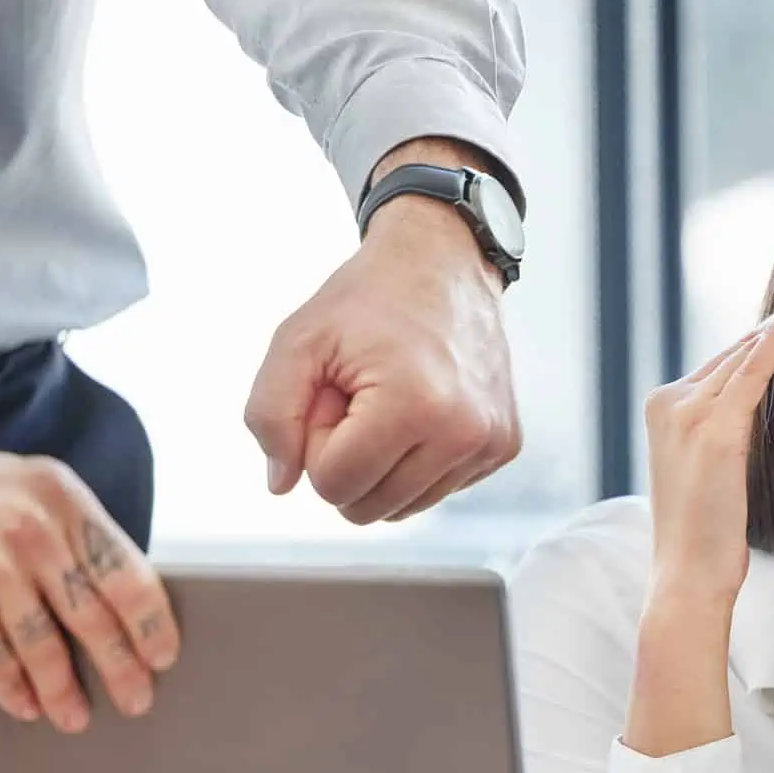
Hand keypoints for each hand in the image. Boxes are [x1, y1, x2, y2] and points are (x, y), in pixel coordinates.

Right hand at [0, 443, 178, 729]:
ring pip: (49, 651)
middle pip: (96, 619)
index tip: (164, 655)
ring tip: (77, 717)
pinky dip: (15, 691)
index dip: (152, 624)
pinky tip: (26, 705)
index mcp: (63, 501)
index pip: (129, 574)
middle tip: (138, 698)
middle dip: (123, 669)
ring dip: (66, 692)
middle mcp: (35, 536)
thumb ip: (72, 534)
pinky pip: (0, 664)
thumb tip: (122, 601)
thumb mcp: (26, 491)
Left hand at [245, 143, 520, 524]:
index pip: (334, 485)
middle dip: (348, 460)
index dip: (317, 443)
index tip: (334, 394)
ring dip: (381, 465)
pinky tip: (419, 412)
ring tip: (388, 405)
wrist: (445, 264)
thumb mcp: (296, 341)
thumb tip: (281, 484)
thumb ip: (270, 415)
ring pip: (403, 508)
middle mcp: (464, 432)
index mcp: (414, 405)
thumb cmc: (368, 300)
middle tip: (358, 399)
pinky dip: (416, 462)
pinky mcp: (504, 446)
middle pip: (369, 508)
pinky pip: (436, 490)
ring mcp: (490, 443)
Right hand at [641, 265, 773, 604]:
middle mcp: (671, 399)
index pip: (732, 359)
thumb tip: (766, 415)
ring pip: (752, 348)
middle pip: (742, 345)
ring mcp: (686, 410)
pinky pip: (754, 370)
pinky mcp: (711, 427)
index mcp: (669, 407)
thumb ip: (732, 434)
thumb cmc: (710, 539)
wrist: (687, 579)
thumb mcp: (719, 475)